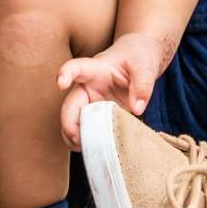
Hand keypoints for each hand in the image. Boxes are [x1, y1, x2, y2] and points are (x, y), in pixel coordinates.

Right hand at [57, 31, 166, 149]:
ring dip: (73, 136)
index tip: (61, 83)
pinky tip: (91, 150)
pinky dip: (86, 141)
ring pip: (73, 121)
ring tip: (84, 149)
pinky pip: (87, 129)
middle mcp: (88, 87)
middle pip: (69, 105)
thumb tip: (137, 109)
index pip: (77, 68)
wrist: (139, 58)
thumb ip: (143, 84)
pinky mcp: (99, 115)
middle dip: (68, 123)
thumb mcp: (145, 65)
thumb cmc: (138, 57)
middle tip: (77, 139)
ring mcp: (91, 102)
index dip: (66, 74)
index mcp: (96, 69)